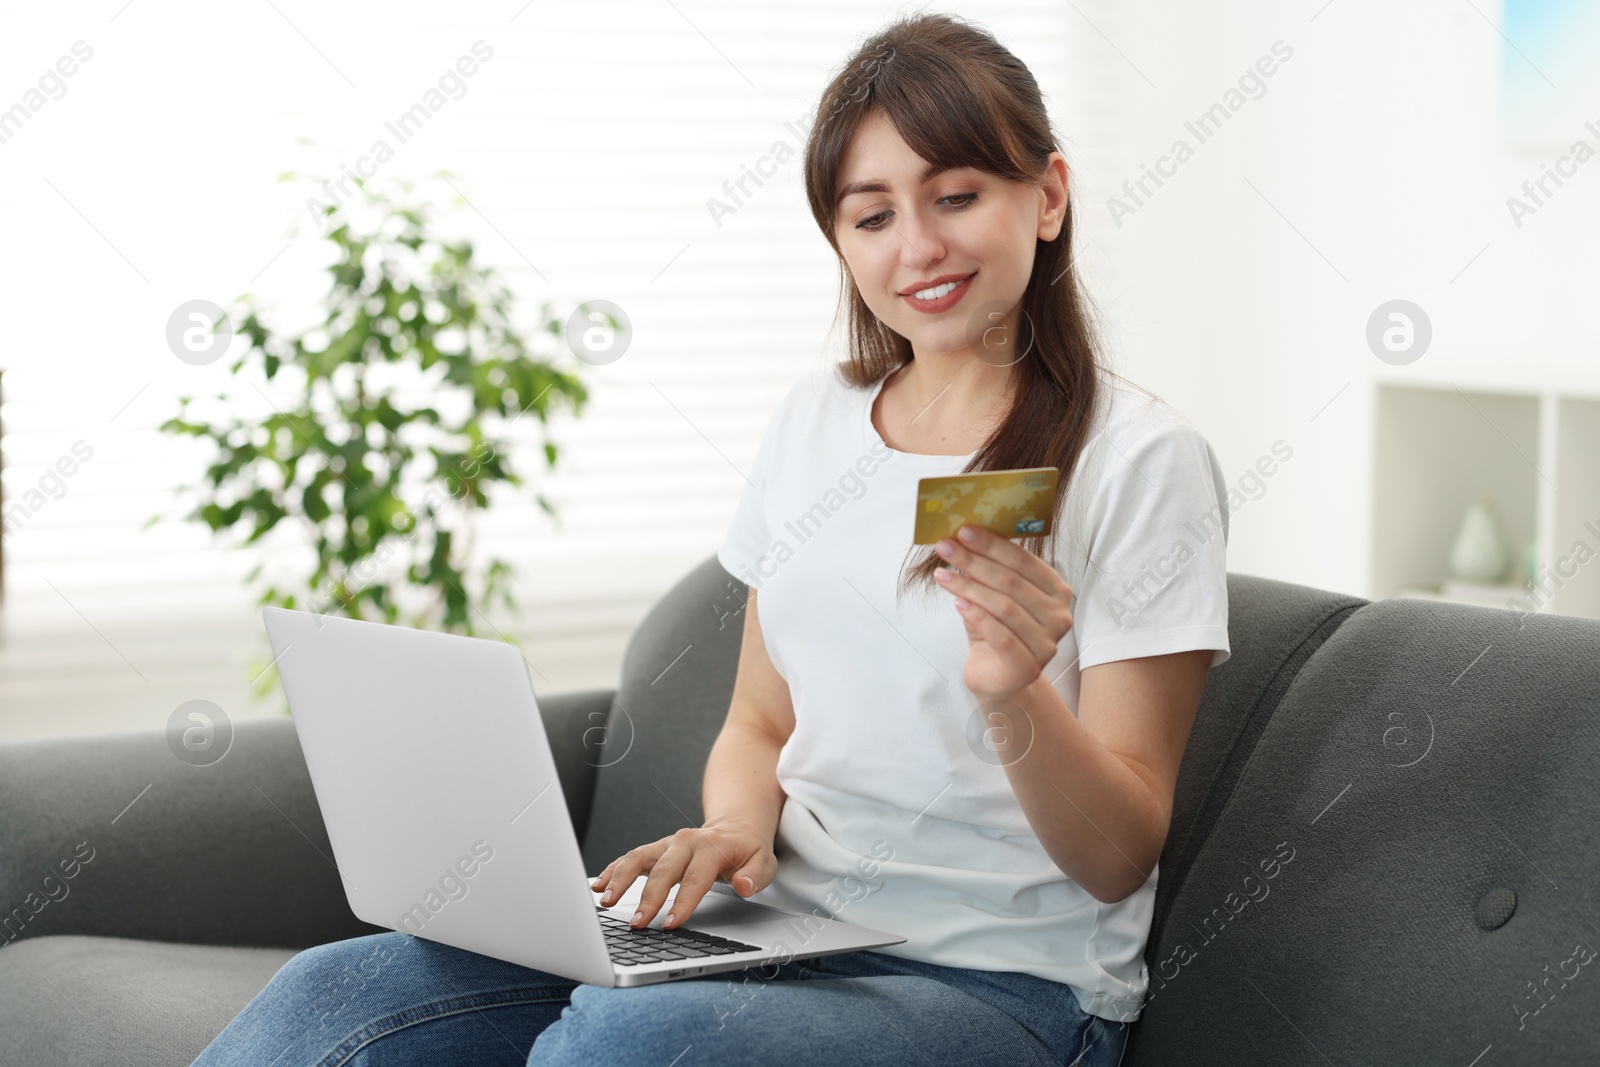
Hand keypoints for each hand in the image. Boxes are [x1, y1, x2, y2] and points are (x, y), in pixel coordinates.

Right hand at [589, 820, 776, 929]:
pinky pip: (630, 858)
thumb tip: (743, 885)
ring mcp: (667, 844)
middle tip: (637, 924)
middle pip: (663, 871)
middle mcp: (686, 841)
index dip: (683, 902)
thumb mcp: (764, 862)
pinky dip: (612, 871)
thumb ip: (756, 875)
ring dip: (620, 879)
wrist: (735, 828)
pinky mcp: (655, 850)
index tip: (670, 924)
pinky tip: (597, 886)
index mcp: (712, 846)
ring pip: (638, 858)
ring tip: (605, 901)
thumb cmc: (748, 850)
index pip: (696, 878)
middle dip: (647, 898)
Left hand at [933, 524, 1074, 702]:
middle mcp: (1059, 616)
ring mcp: (1047, 644)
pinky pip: (1001, 635)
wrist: (997, 678)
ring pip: (1004, 607)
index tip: (964, 531)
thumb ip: (987, 570)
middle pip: (1012, 582)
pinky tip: (956, 603)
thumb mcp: (992, 595)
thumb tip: (962, 538)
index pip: (1024, 561)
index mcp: (1056, 591)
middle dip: (974, 561)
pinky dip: (977, 616)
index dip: (993, 545)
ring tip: (942, 575)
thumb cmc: (996, 631)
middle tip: (946, 547)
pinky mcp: (1028, 667)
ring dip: (969, 586)